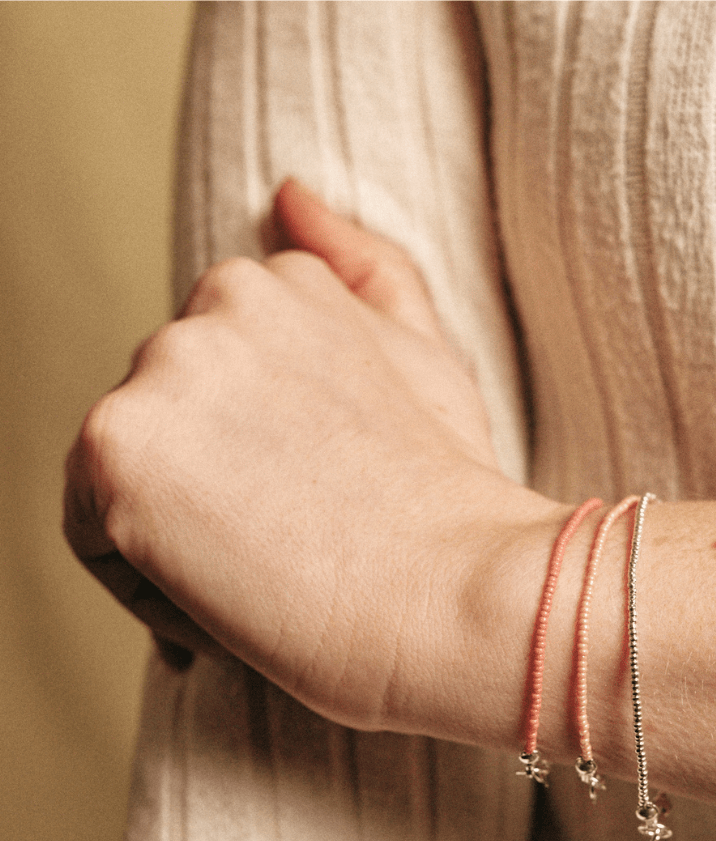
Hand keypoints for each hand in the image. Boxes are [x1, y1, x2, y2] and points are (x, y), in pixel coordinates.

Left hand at [64, 180, 548, 728]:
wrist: (455, 590)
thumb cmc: (452, 495)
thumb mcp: (428, 358)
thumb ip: (369, 270)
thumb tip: (289, 193)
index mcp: (281, 282)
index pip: (217, 380)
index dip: (258, 458)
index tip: (310, 506)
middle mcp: (213, 304)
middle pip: (169, 421)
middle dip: (214, 486)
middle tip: (296, 550)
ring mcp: (164, 370)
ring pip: (127, 475)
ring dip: (178, 532)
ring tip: (265, 580)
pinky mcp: (119, 449)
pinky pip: (94, 534)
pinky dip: (146, 583)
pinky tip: (227, 606)